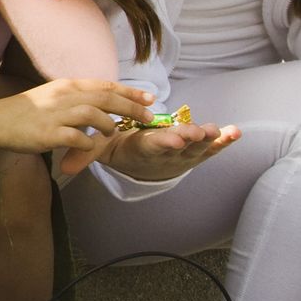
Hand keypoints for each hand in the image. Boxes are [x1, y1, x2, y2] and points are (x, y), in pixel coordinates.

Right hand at [0, 78, 155, 176]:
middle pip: (106, 99)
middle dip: (131, 108)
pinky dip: (88, 144)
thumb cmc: (25, 111)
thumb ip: (76, 98)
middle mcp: (64, 96)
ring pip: (95, 115)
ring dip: (109, 126)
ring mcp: (56, 115)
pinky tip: (90, 148)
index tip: (149, 98)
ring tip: (113, 134)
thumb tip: (101, 103)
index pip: (105, 85)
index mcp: (66, 86)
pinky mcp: (49, 134)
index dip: (129, 92)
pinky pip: (78, 138)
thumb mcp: (52, 95)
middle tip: (149, 116)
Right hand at [94, 119, 241, 182]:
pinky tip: (236, 132)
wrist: (144, 166)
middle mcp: (166, 153)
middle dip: (188, 139)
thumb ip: (85, 155)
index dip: (164, 142)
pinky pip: (213, 149)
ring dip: (209, 140)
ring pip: (198, 148)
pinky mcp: (197, 152)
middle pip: (179, 146)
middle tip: (195, 133)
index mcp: (143, 148)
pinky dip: (225, 141)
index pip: (154, 146)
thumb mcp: (103, 151)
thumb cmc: (122, 148)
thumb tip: (64, 168)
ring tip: (217, 131)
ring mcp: (184, 154)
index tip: (173, 138)